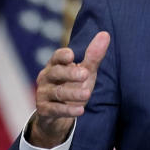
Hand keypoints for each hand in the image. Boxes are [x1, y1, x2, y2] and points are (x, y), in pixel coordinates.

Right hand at [29, 31, 109, 147]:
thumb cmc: (73, 86)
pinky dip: (68, 110)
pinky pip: (55, 110)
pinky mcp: (44, 110)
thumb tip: (105, 34)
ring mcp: (43, 94)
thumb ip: (93, 56)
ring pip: (57, 92)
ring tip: (87, 94)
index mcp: (55, 65)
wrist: (59, 115)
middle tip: (85, 74)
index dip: (62, 56)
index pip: (56, 57)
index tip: (72, 56)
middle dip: (70, 73)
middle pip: (56, 72)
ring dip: (73, 93)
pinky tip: (80, 110)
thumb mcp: (85, 72)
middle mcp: (46, 77)